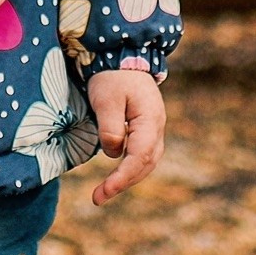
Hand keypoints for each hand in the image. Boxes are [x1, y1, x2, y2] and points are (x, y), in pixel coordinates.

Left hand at [85, 69, 165, 205]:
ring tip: (104, 191)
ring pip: (146, 162)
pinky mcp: (145, 129)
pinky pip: (141, 155)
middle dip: (123, 183)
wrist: (122, 57)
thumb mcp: (106, 100)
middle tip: (98, 197)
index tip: (104, 192)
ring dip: (127, 178)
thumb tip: (114, 154)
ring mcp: (154, 128)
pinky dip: (129, 168)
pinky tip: (114, 175)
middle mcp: (157, 127)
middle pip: (145, 164)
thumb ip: (110, 128)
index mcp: (150, 120)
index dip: (122, 177)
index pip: (139, 157)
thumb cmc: (112, 77)